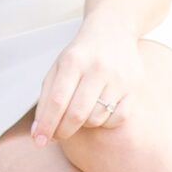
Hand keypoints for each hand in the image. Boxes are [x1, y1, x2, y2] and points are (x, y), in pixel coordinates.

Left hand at [33, 14, 144, 144]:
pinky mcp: (134, 88)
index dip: (47, 125)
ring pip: (96, 118)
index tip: (37, 141)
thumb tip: (38, 134)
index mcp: (73, 60)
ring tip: (80, 112)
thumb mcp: (59, 67)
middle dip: (63, 131)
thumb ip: (47, 99)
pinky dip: (104, 122)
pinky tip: (99, 110)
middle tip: (56, 136)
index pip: (57, 100)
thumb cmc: (81, 54)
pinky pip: (117, 119)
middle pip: (77, 114)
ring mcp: (118, 78)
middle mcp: (97, 68)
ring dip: (83, 124)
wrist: (114, 30)